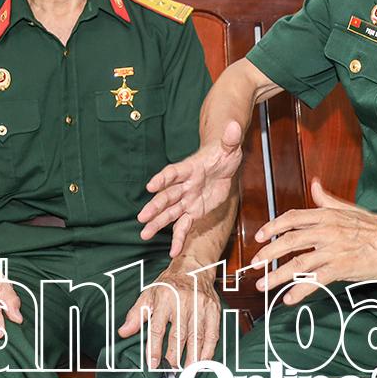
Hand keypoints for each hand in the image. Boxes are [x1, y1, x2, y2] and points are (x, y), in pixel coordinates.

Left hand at [117, 261, 221, 368]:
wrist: (193, 267)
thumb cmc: (170, 283)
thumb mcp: (149, 295)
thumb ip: (136, 315)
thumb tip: (124, 331)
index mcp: (164, 298)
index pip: (157, 328)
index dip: (154, 348)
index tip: (152, 364)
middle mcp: (183, 301)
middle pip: (178, 335)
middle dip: (174, 356)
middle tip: (170, 370)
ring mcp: (200, 305)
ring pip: (196, 337)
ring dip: (192, 357)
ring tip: (187, 371)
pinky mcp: (213, 309)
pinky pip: (212, 334)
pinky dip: (208, 350)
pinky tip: (203, 360)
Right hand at [138, 120, 244, 255]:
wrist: (223, 161)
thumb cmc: (224, 151)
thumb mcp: (230, 145)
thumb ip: (230, 139)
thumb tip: (233, 125)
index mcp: (190, 168)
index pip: (174, 172)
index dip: (162, 178)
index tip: (151, 186)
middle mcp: (185, 185)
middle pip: (167, 196)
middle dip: (155, 207)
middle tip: (142, 217)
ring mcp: (187, 199)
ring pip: (170, 213)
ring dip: (157, 224)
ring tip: (144, 234)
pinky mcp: (193, 210)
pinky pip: (184, 225)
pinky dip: (178, 238)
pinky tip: (173, 251)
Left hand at [249, 179, 376, 304]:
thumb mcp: (349, 209)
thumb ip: (327, 200)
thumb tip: (314, 185)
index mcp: (327, 215)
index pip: (292, 218)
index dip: (273, 227)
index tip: (259, 237)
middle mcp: (326, 230)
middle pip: (289, 241)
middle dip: (268, 253)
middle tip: (255, 265)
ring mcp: (333, 249)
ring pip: (298, 263)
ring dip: (277, 276)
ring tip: (263, 286)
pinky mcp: (342, 267)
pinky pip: (315, 280)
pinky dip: (300, 290)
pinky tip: (289, 298)